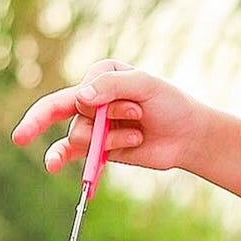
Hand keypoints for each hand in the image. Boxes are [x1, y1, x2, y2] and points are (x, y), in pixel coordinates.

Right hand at [11, 59, 203, 174]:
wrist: (188, 137)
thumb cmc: (171, 105)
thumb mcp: (146, 85)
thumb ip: (112, 85)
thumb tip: (79, 97)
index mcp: (102, 75)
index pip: (82, 88)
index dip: (99, 101)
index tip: (135, 105)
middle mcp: (93, 98)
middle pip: (71, 110)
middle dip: (104, 119)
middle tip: (138, 114)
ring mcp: (94, 124)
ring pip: (79, 135)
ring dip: (112, 138)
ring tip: (139, 134)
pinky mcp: (97, 148)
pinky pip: (67, 151)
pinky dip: (57, 157)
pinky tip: (51, 165)